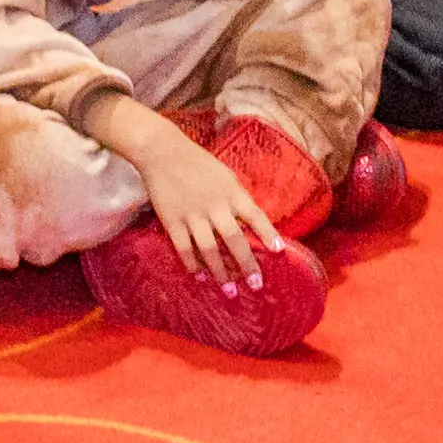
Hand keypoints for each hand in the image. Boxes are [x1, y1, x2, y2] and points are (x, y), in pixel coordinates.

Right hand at [131, 120, 283, 285]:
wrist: (163, 152)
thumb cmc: (200, 165)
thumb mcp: (226, 177)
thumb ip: (239, 200)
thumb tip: (253, 225)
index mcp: (232, 193)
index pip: (255, 216)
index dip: (268, 234)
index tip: (280, 252)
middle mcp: (214, 206)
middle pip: (234, 239)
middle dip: (246, 264)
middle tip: (256, 284)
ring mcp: (192, 215)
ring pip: (209, 250)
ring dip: (220, 272)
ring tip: (230, 291)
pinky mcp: (172, 221)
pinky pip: (184, 248)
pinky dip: (192, 264)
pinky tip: (199, 276)